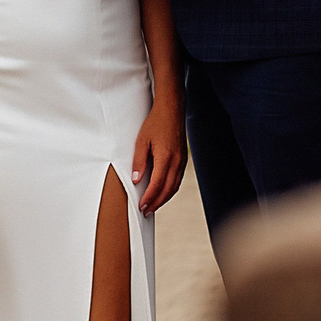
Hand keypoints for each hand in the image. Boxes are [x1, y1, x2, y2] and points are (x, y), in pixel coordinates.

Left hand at [130, 100, 187, 215]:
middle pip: (167, 189)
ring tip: (153, 205)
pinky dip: (170, 189)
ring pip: (174, 186)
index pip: (157, 184)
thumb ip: (139, 161)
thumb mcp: (142, 140)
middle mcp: (176, 161)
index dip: (149, 198)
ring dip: (164, 198)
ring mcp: (182, 160)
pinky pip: (178, 179)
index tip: (141, 206)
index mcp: (165, 157)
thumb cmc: (156, 122)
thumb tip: (136, 180)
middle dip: (156, 203)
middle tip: (146, 211)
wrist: (172, 109)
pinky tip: (163, 192)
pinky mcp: (183, 158)